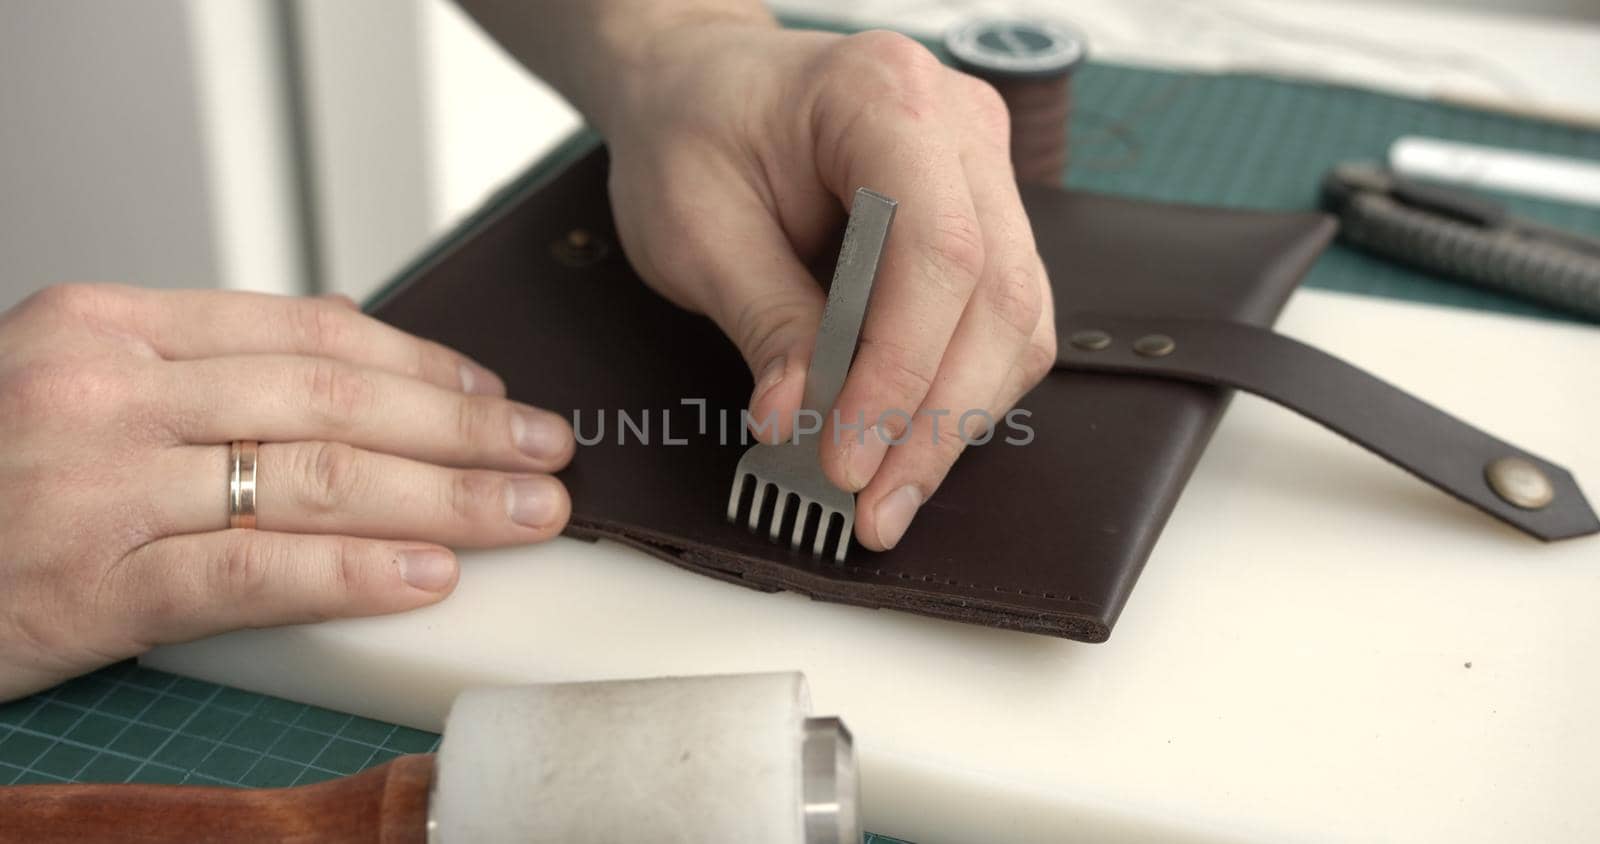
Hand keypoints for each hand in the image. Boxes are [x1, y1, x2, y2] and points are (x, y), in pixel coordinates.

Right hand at [0, 284, 573, 699]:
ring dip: (442, 498)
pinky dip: (352, 571)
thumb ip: (203, 367)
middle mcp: (105, 388)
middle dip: (460, 428)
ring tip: (529, 513)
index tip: (495, 392)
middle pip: (331, 401)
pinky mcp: (86, 585)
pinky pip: (249, 573)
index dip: (423, 364)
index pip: (307, 333)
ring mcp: (95, 484)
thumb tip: (348, 349)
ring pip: (310, 480)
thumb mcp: (76, 384)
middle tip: (548, 451)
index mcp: (110, 323)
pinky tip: (430, 576)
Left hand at [601, 24, 1056, 550]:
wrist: (701, 85)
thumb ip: (761, 321)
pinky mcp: (982, 217)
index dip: (902, 368)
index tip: (850, 458)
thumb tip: (798, 421)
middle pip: (997, 293)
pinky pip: (999, 318)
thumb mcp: (694, 228)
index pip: (937, 248)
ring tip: (886, 496)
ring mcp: (983, 170)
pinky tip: (905, 443)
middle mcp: (958, 125)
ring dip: (956, 419)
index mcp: (883, 95)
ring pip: (1016, 317)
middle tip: (875, 508)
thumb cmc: (690, 132)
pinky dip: (958, 391)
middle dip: (938, 419)